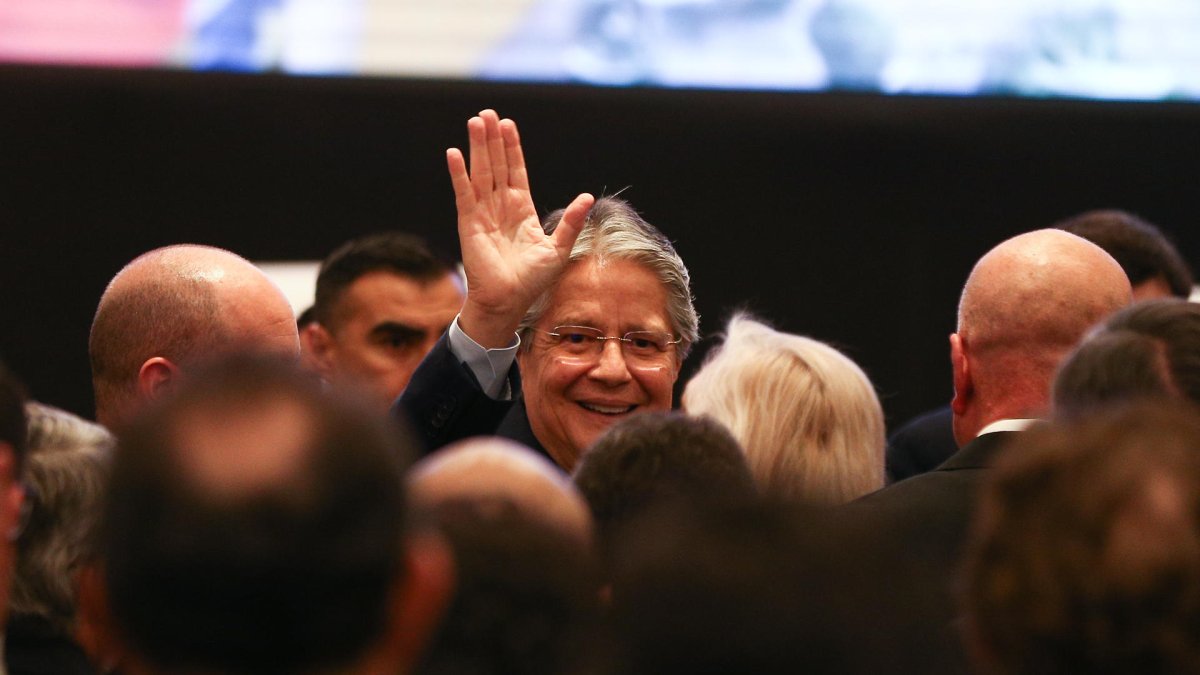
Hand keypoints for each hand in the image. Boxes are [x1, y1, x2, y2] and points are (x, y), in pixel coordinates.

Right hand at [447, 109, 593, 347]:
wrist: (509, 301)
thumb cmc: (533, 280)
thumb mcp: (558, 248)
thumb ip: (571, 221)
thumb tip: (588, 197)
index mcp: (521, 210)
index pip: (515, 171)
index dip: (511, 148)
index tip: (508, 124)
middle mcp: (500, 207)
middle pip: (495, 165)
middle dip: (492, 139)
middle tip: (487, 113)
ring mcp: (483, 213)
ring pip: (480, 172)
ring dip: (477, 147)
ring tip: (475, 121)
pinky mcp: (469, 223)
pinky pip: (464, 193)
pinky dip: (459, 174)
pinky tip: (455, 153)